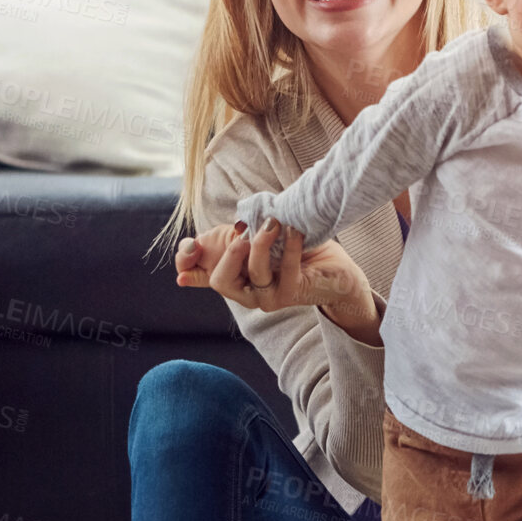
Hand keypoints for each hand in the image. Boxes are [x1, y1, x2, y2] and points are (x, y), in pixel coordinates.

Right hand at [176, 217, 370, 315]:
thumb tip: (196, 241)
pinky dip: (289, 246)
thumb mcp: (257, 237)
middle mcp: (246, 292)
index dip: (186, 262)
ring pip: (253, 272)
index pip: (200, 276)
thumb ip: (232, 237)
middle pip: (220, 281)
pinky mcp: (289, 295)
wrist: (334, 270)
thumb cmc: (295, 251)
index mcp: (234, 276)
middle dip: (228, 253)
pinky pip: (285, 269)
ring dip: (262, 243)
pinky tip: (293, 230)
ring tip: (273, 223)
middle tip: (244, 230)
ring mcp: (267, 297)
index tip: (192, 245)